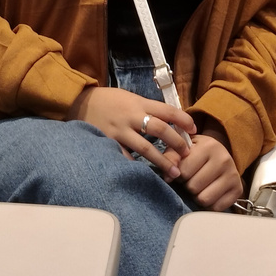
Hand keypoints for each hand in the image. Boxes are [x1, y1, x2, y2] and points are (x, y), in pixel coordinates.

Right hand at [68, 87, 194, 177]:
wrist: (80, 101)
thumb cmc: (109, 100)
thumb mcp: (130, 98)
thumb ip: (147, 108)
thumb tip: (170, 120)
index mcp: (139, 103)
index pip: (168, 110)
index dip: (183, 120)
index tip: (194, 130)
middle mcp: (132, 116)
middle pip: (160, 129)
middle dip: (177, 142)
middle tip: (188, 154)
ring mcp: (120, 131)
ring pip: (146, 148)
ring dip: (162, 161)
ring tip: (174, 173)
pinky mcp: (109, 142)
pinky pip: (125, 158)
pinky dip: (136, 168)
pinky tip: (145, 178)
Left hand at [177, 134, 242, 210]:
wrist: (219, 154)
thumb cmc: (198, 152)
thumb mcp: (183, 149)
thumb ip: (171, 157)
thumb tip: (168, 177)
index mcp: (209, 146)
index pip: (184, 171)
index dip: (179, 175)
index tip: (183, 171)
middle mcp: (224, 159)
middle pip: (194, 187)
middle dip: (188, 186)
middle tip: (192, 180)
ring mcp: (233, 175)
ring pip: (204, 199)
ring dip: (197, 196)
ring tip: (200, 187)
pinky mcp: (238, 190)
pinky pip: (216, 208)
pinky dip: (209, 205)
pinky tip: (209, 193)